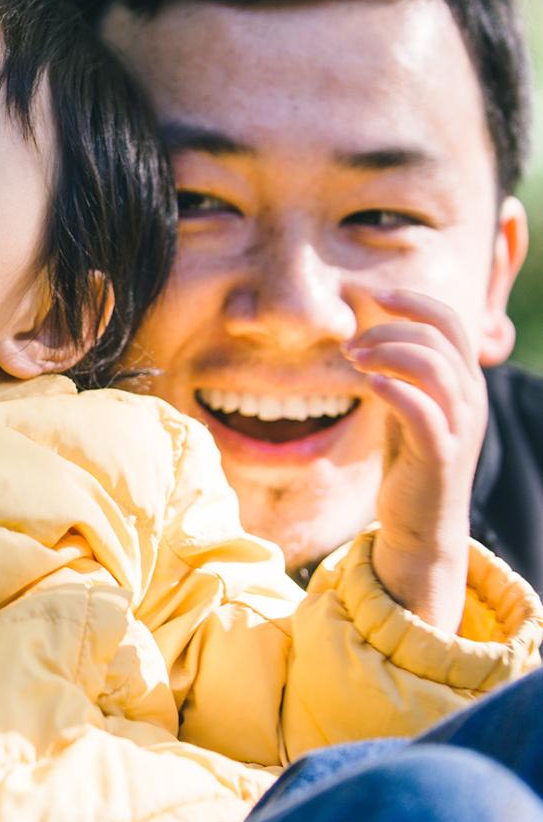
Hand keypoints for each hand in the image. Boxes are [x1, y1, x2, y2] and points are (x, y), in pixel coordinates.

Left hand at [343, 289, 481, 631]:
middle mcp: (469, 400)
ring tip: (353, 360)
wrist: (420, 525)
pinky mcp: (440, 456)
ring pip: (436, 368)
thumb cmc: (409, 461)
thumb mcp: (407, 407)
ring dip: (389, 353)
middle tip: (352, 345)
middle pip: (441, 337)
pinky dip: (396, 390)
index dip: (414, 302)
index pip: (450, 322)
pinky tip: (368, 384)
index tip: (375, 296)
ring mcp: (459, 427)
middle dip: (391, 329)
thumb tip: (370, 335)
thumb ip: (401, 373)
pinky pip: (424, 412)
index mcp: (463, 382)